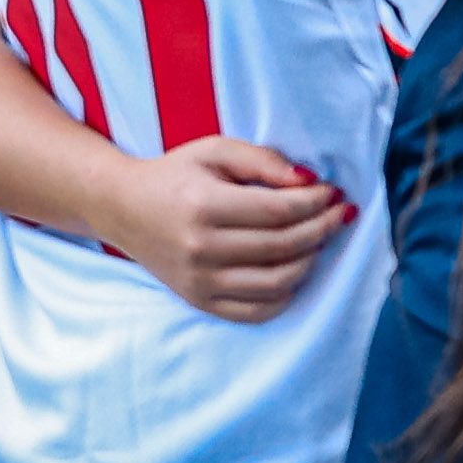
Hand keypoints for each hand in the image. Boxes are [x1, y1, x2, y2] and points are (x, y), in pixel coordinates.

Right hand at [104, 137, 350, 322]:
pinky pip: (257, 311)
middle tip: (340, 214)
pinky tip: (294, 269)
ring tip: (319, 240)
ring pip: (277, 282)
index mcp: (205, 206)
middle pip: (284, 246)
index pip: (280, 210)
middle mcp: (201, 248)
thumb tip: (308, 180)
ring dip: (311, 261)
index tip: (334, 192)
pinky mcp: (199, 300)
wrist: (122, 208)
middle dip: (323, 228)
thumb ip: (263, 160)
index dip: (317, 202)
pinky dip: (286, 294)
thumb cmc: (176, 175)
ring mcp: (199, 280)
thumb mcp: (216, 151)